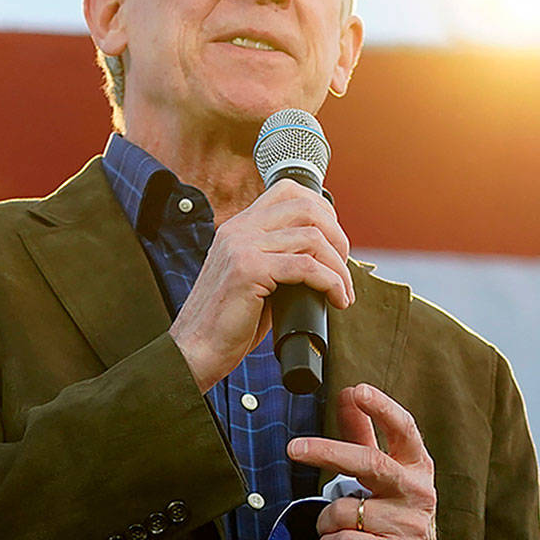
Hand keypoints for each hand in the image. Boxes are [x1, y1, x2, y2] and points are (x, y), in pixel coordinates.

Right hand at [169, 179, 353, 391]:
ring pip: (312, 237)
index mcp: (238, 227)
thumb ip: (278, 259)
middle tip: (343, 268)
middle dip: (338, 237)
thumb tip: (323, 259)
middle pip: (306, 208)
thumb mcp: (254, 278)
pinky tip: (336, 300)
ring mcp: (241, 246)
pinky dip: (331, 283)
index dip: (322, 209)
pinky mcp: (248, 270)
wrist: (196, 349)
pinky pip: (306, 266)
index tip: (334, 242)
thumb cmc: (228, 322)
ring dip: (339, 267)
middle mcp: (238, 229)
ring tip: (343, 292)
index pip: (286, 190)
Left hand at [288, 384, 444, 539]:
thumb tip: (347, 392)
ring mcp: (411, 525)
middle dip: (328, 452)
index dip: (382, 408)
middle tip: (293, 448)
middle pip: (370, 463)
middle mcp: (417, 492)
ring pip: (345, 510)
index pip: (404, 429)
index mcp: (416, 466)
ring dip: (326, 520)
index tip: (357, 390)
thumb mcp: (385, 472)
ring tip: (334, 527)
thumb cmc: (394, 512)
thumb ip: (364, 433)